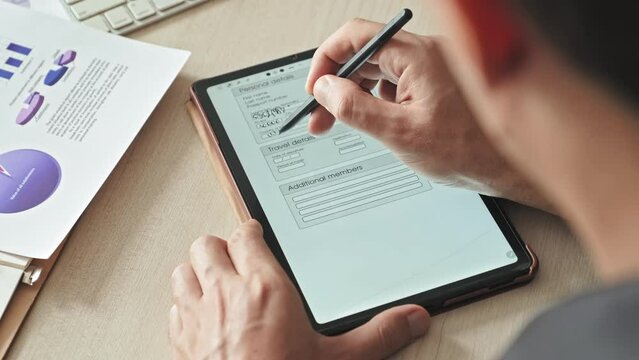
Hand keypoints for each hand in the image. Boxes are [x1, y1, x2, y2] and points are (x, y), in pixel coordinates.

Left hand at [169, 220, 429, 359]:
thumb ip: (379, 335)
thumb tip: (411, 319)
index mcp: (264, 288)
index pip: (246, 237)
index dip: (250, 231)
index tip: (257, 233)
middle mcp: (225, 295)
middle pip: (206, 245)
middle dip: (219, 246)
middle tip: (234, 254)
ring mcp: (198, 318)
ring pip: (183, 271)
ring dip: (196, 271)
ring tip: (212, 277)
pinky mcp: (183, 343)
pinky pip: (174, 309)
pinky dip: (184, 305)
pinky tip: (198, 316)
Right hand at [306, 19, 549, 210]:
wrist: (509, 163)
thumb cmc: (470, 149)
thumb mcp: (400, 134)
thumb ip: (356, 108)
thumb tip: (326, 89)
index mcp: (418, 56)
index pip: (356, 37)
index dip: (327, 61)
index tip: (316, 89)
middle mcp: (426, 53)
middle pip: (365, 54)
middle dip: (338, 84)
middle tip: (320, 115)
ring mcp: (433, 66)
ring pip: (379, 70)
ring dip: (357, 93)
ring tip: (346, 123)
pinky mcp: (437, 81)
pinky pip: (397, 82)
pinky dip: (379, 99)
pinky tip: (378, 122)